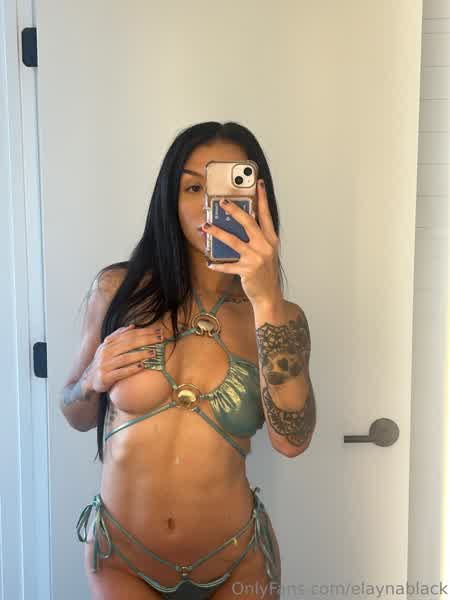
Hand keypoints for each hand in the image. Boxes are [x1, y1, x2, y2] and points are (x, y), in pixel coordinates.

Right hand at [83, 324, 161, 392]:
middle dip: (146, 340)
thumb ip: (119, 336)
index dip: (144, 332)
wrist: (88, 379)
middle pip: (129, 344)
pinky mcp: (106, 377)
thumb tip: (133, 326)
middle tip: (160, 339)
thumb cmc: (103, 362)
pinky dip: (131, 369)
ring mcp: (105, 365)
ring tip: (153, 353)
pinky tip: (142, 366)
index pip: (129, 335)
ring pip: (125, 358)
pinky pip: (121, 372)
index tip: (158, 331)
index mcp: (109, 343)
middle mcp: (106, 352)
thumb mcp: (108, 347)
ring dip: (140, 354)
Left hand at [203, 179, 281, 304]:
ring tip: (206, 226)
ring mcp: (256, 259)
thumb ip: (258, 238)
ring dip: (218, 233)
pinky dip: (218, 265)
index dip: (262, 199)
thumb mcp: (266, 252)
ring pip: (233, 241)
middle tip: (222, 202)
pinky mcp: (247, 271)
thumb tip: (240, 222)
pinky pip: (228, 266)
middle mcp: (265, 246)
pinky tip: (210, 262)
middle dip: (234, 211)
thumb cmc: (265, 272)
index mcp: (271, 240)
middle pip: (248, 223)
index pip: (266, 215)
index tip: (259, 184)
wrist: (269, 295)